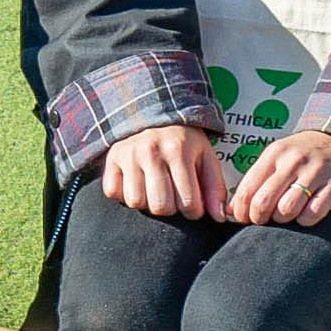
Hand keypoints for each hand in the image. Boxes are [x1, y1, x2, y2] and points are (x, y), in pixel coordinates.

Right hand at [99, 124, 231, 222]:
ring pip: (135, 202)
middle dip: (170, 208)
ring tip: (153, 189)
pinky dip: (123, 194)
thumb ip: (215, 187)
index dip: (194, 211)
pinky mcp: (111, 159)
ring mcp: (128, 155)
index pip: (188, 203)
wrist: (152, 113)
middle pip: (160, 207)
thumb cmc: (182, 141)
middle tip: (172, 195)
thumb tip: (219, 217)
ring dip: (146, 202)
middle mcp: (151, 152)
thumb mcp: (205, 157)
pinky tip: (136, 183)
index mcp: (179, 151)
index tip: (192, 203)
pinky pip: (113, 192)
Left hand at [227, 129, 330, 228]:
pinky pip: (312, 214)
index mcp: (274, 154)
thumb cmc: (305, 153)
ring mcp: (314, 172)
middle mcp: (292, 162)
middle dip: (259, 218)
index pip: (247, 188)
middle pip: (263, 202)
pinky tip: (306, 213)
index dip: (241, 211)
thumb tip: (231, 210)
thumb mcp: (278, 157)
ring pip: (287, 210)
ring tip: (286, 214)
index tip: (244, 218)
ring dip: (284, 219)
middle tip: (264, 220)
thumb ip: (256, 180)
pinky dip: (306, 220)